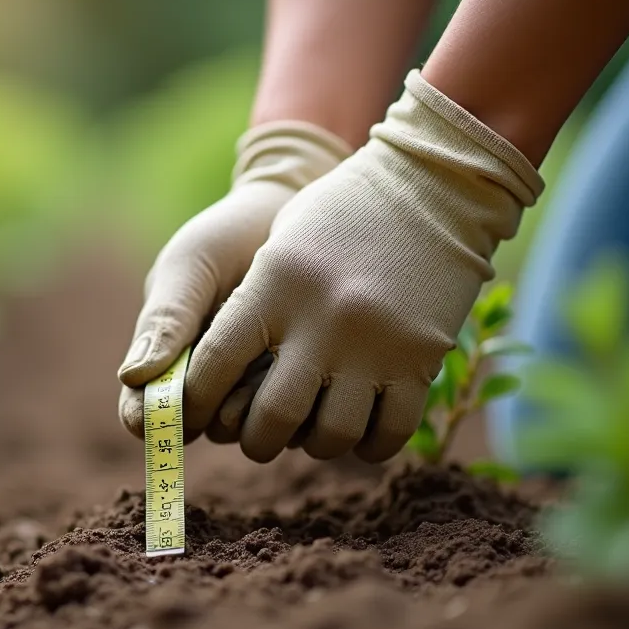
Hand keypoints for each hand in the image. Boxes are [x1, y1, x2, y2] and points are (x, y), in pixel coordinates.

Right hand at [117, 122, 351, 439]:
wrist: (295, 214)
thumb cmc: (229, 236)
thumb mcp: (192, 266)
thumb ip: (167, 318)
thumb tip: (132, 376)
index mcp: (162, 357)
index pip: (141, 410)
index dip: (151, 419)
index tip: (166, 411)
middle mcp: (202, 383)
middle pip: (196, 427)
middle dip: (210, 409)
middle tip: (234, 375)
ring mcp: (247, 388)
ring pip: (241, 426)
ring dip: (253, 402)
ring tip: (273, 358)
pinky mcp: (292, 387)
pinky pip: (289, 413)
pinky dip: (291, 393)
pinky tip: (305, 357)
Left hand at [185, 71, 543, 462]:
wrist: (434, 184)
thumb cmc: (342, 210)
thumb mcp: (280, 240)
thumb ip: (245, 302)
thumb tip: (203, 366)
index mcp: (275, 285)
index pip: (215, 363)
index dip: (196, 400)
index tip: (194, 413)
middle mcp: (322, 321)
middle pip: (272, 418)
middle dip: (256, 440)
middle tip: (258, 436)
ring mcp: (376, 344)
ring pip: (332, 435)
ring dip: (315, 444)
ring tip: (310, 431)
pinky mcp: (422, 360)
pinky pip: (391, 432)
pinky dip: (370, 444)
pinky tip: (360, 433)